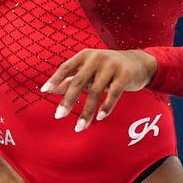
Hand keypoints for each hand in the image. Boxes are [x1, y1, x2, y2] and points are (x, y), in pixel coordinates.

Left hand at [41, 49, 157, 131]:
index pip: (66, 67)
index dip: (55, 79)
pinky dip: (106, 107)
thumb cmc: (108, 68)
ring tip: (79, 126)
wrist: (138, 62)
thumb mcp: (89, 70)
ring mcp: (111, 66)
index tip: (44, 90)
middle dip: (68, 100)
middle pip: (78, 82)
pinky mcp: (125, 76)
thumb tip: (50, 89)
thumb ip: (71, 78)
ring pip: (96, 92)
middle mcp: (97, 58)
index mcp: (85, 56)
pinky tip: (99, 117)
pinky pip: (113, 94)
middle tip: (59, 115)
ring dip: (87, 111)